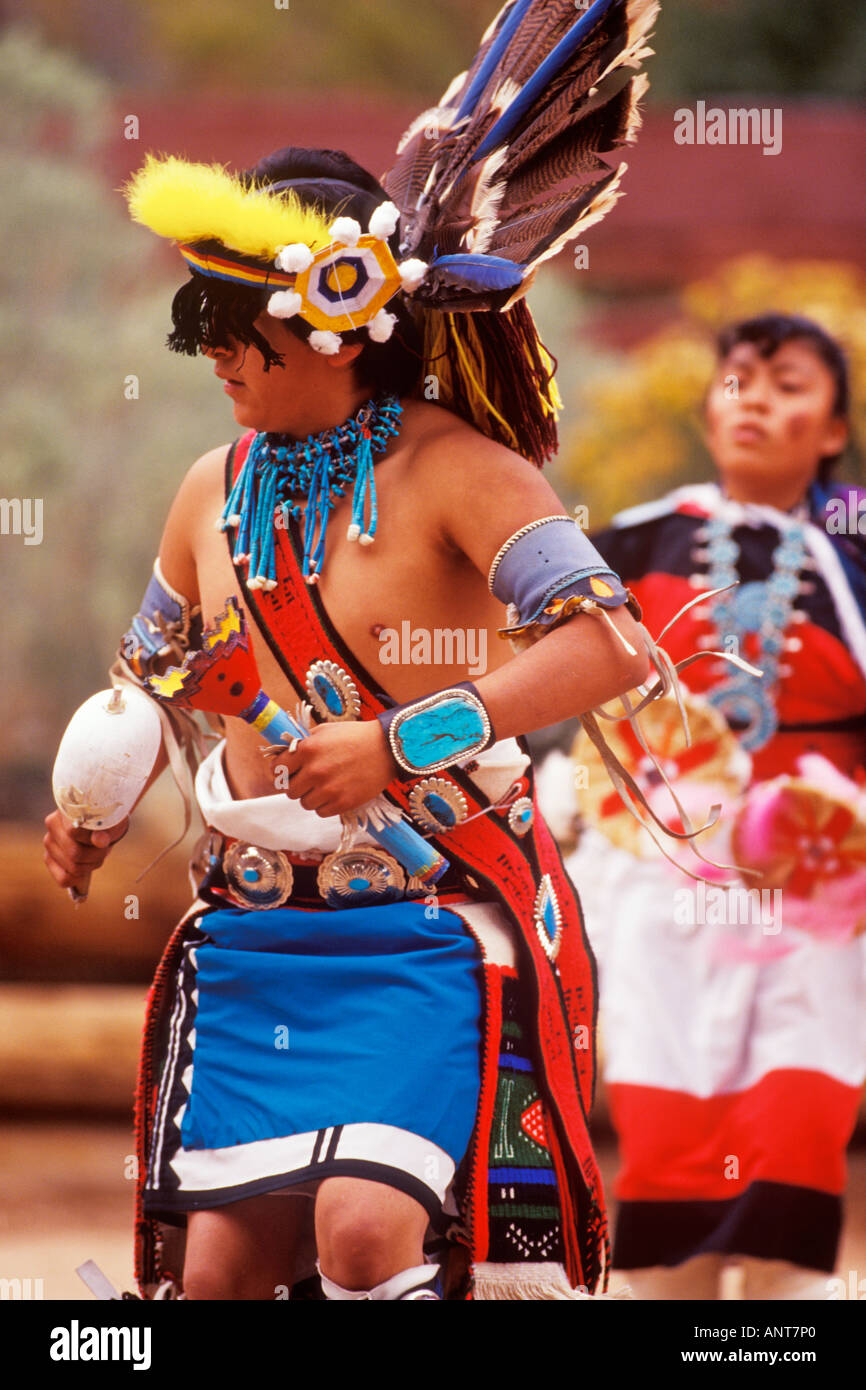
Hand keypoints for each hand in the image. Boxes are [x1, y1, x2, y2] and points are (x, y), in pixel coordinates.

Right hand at [43, 810, 129, 895]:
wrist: (102, 822)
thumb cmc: (106, 820)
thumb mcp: (111, 822)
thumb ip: (106, 830)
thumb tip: (100, 841)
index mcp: (66, 811)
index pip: (75, 833)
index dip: (95, 840)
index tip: (105, 836)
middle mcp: (52, 825)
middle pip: (75, 853)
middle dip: (96, 855)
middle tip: (104, 848)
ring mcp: (49, 842)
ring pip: (72, 867)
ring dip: (90, 865)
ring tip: (96, 854)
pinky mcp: (49, 858)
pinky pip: (63, 879)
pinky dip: (79, 878)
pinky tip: (85, 867)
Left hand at [272, 720, 395, 816]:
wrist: (387, 748)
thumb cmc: (356, 736)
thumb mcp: (325, 731)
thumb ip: (304, 744)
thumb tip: (286, 756)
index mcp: (307, 749)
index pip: (277, 769)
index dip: (281, 771)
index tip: (287, 773)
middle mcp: (314, 771)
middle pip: (290, 790)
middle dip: (297, 785)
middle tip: (309, 780)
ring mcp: (329, 789)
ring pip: (304, 803)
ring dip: (311, 796)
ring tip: (325, 786)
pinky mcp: (343, 802)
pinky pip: (321, 812)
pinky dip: (325, 805)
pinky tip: (335, 793)